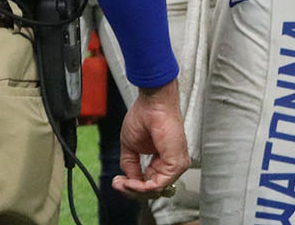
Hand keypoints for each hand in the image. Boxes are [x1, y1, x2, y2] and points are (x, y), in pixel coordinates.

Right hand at [114, 80, 189, 199]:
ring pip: (156, 189)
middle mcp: (170, 164)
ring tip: (123, 183)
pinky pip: (159, 183)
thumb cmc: (144, 116)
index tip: (118, 182)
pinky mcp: (176, 164)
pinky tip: (131, 181)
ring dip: (136, 189)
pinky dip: (142, 185)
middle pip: (153, 189)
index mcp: (161, 160)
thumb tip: (129, 179)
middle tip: (118, 185)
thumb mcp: (130, 145)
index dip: (132, 185)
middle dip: (132, 190)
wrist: (152, 104)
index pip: (149, 181)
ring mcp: (175, 165)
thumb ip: (130, 164)